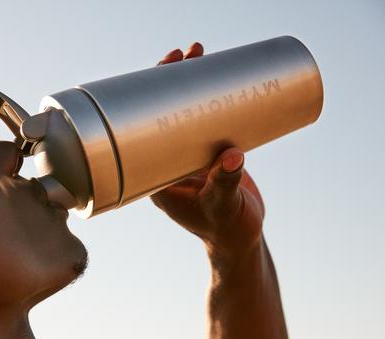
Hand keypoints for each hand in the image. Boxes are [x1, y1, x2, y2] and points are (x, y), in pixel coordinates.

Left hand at [151, 43, 265, 260]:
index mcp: (154, 175)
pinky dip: (208, 97)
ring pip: (182, 111)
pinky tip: (215, 75)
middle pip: (161, 113)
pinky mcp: (207, 154)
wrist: (241, 239)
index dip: (149, 95)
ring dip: (188, 83)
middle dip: (170, 80)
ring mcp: (186, 156)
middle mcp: (165, 161)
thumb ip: (225, 184)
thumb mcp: (223, 206)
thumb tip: (232, 156)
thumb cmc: (226, 229)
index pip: (143, 126)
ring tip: (198, 53)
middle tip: (184, 54)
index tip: (163, 68)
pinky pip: (202, 119)